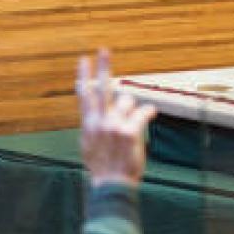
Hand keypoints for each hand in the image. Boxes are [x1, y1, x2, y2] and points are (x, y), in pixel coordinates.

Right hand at [77, 48, 154, 187]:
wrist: (111, 184)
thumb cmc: (102, 167)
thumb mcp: (89, 145)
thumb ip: (93, 126)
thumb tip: (96, 112)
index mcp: (88, 124)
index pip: (84, 94)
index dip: (84, 75)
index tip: (83, 60)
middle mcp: (99, 121)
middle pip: (101, 88)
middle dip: (103, 66)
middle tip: (104, 50)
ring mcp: (114, 125)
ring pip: (128, 101)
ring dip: (133, 109)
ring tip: (133, 123)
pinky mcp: (130, 131)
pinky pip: (143, 111)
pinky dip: (148, 112)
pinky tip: (151, 113)